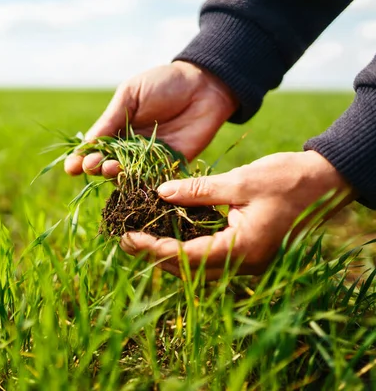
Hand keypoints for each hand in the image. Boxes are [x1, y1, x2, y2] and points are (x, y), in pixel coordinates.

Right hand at [64, 61, 237, 176]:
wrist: (204, 84)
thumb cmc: (164, 83)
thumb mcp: (131, 95)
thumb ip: (111, 120)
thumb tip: (87, 143)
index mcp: (117, 129)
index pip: (95, 148)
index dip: (82, 158)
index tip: (72, 166)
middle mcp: (130, 147)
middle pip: (107, 164)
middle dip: (96, 167)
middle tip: (93, 165)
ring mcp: (149, 158)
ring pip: (128, 174)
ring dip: (116, 175)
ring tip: (110, 168)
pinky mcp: (171, 165)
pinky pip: (154, 179)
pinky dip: (142, 184)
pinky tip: (133, 184)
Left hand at [119, 151, 355, 279]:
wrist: (324, 182)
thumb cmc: (287, 178)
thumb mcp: (239, 181)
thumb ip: (198, 189)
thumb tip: (160, 194)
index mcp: (242, 249)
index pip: (186, 257)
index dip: (153, 249)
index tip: (128, 237)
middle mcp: (243, 264)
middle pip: (188, 269)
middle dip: (154, 256)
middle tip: (124, 239)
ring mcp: (246, 262)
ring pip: (196, 268)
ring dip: (167, 256)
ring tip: (138, 239)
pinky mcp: (246, 253)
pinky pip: (209, 258)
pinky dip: (185, 249)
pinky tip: (166, 235)